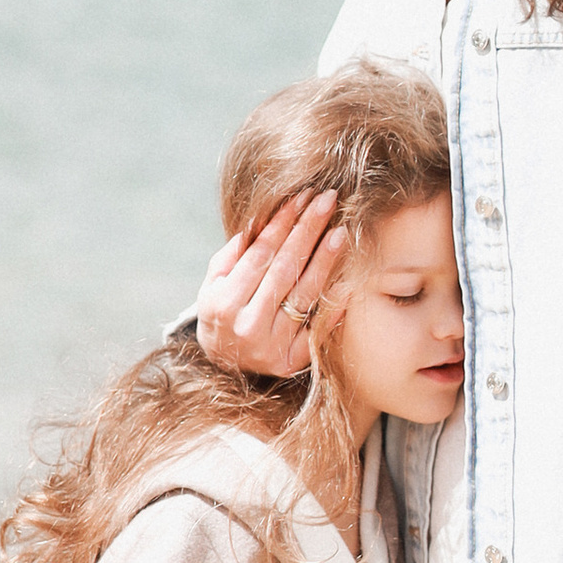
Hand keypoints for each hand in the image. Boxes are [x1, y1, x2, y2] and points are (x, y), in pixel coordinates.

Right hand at [195, 188, 346, 378]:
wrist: (224, 365)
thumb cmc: (221, 312)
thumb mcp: (213, 284)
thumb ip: (233, 254)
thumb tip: (260, 220)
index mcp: (223, 303)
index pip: (260, 254)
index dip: (282, 224)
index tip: (301, 197)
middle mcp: (247, 326)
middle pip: (285, 270)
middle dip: (308, 231)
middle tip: (327, 200)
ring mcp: (271, 347)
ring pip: (305, 295)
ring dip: (326, 260)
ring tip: (340, 231)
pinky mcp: (292, 362)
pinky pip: (318, 328)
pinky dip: (334, 303)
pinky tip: (348, 278)